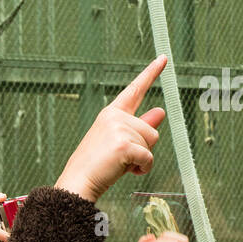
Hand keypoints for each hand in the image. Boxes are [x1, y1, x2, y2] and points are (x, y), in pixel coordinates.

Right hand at [56, 55, 167, 202]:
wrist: (78, 182)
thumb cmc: (98, 164)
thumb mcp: (120, 142)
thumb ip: (141, 125)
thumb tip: (161, 111)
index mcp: (111, 113)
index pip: (136, 89)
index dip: (151, 73)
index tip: (164, 59)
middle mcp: (115, 116)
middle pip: (151, 130)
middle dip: (143, 148)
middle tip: (119, 158)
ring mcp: (119, 128)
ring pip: (152, 142)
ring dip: (142, 159)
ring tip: (119, 163)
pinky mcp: (124, 144)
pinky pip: (149, 158)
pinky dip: (143, 169)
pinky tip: (126, 171)